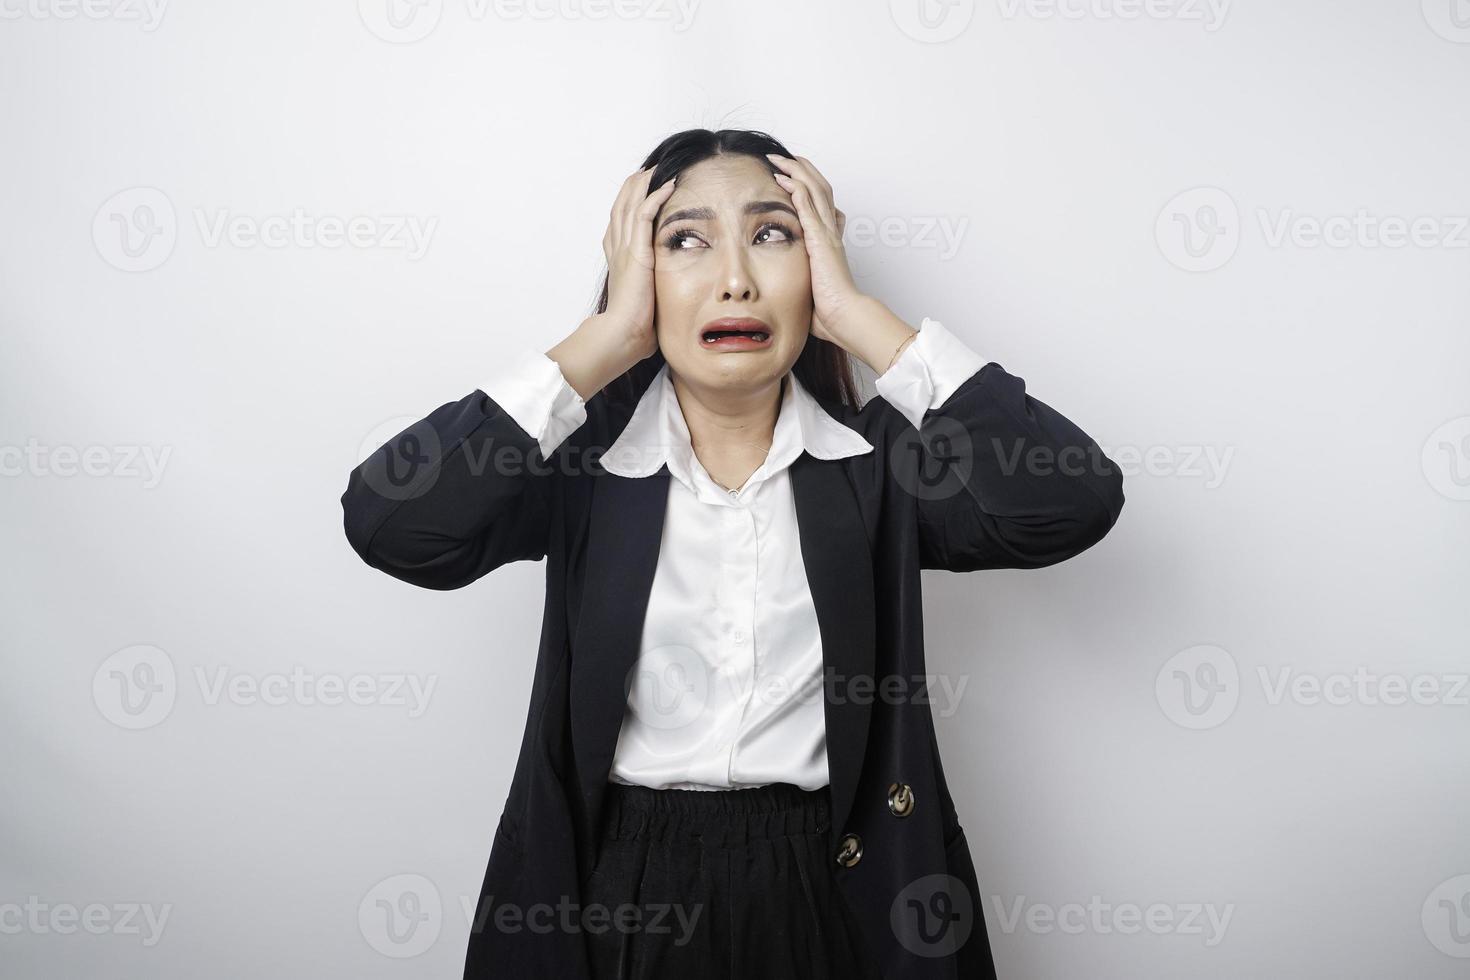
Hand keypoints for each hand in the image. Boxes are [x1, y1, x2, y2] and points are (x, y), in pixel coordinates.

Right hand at [601, 166, 677, 359]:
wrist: (622, 334)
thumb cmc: (633, 327)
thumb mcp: (644, 302)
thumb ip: (651, 292)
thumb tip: (664, 302)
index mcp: (618, 259)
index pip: (621, 221)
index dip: (630, 202)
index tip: (642, 189)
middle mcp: (617, 248)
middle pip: (621, 205)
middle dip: (634, 186)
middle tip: (649, 169)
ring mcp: (624, 248)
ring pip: (630, 204)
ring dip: (644, 184)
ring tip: (658, 168)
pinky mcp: (636, 251)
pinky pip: (644, 214)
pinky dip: (655, 196)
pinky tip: (669, 184)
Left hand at [765, 153, 862, 344]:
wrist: (844, 317)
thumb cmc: (829, 310)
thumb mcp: (810, 288)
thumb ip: (801, 279)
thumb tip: (785, 289)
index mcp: (828, 241)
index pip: (820, 204)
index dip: (807, 186)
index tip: (789, 178)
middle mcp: (830, 231)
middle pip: (820, 188)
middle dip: (801, 169)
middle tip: (782, 158)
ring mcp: (826, 233)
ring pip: (815, 189)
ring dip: (797, 171)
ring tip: (779, 159)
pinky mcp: (820, 239)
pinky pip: (808, 205)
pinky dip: (796, 189)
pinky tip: (783, 178)